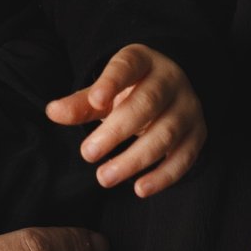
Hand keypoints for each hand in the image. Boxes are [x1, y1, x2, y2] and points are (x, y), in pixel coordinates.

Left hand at [46, 44, 205, 195]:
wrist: (170, 93)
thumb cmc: (129, 93)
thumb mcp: (104, 93)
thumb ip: (81, 104)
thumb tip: (53, 112)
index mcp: (143, 61)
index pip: (127, 66)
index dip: (112, 82)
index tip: (96, 100)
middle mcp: (170, 81)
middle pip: (147, 104)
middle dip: (116, 131)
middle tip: (87, 153)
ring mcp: (188, 108)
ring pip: (166, 133)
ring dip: (135, 159)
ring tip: (105, 177)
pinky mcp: (197, 134)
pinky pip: (184, 157)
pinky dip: (163, 176)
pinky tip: (140, 189)